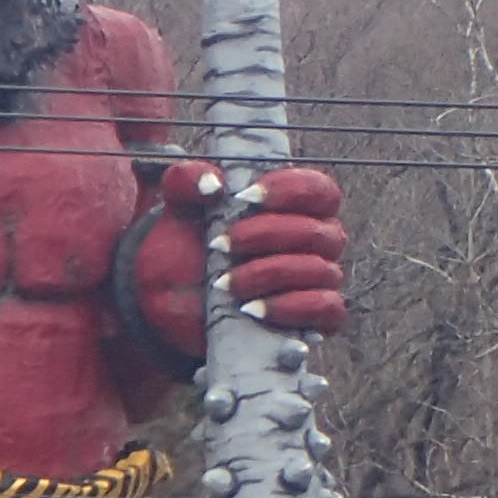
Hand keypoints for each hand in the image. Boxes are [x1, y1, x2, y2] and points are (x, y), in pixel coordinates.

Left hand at [162, 157, 346, 338]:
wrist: (170, 300)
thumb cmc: (188, 247)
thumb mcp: (180, 209)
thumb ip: (186, 180)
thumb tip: (212, 182)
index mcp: (298, 208)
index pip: (320, 191)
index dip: (289, 191)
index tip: (243, 198)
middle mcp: (317, 242)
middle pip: (316, 232)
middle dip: (265, 236)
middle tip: (219, 245)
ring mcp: (318, 280)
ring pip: (318, 270)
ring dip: (267, 274)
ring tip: (222, 283)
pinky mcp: (312, 317)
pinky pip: (327, 309)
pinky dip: (290, 308)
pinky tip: (251, 309)